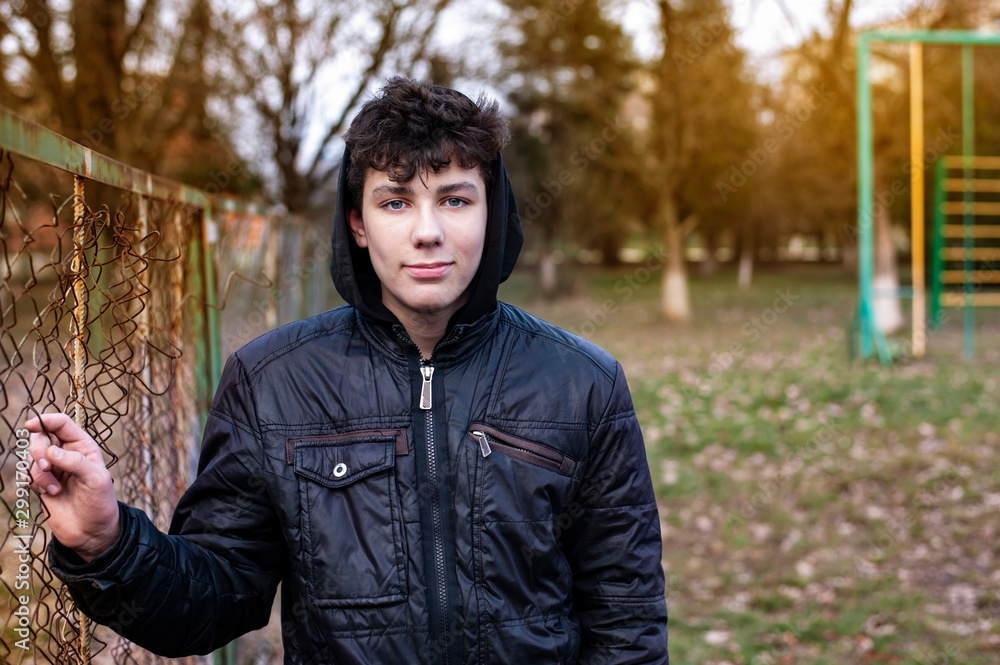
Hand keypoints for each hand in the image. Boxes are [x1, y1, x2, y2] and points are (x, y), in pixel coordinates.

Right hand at [27, 413, 120, 561]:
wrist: (91, 532)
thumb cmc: (100, 503)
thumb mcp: (96, 480)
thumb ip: (75, 462)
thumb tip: (51, 450)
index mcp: (83, 446)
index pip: (62, 423)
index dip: (46, 420)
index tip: (31, 425)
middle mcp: (67, 454)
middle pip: (41, 437)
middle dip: (39, 450)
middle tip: (47, 466)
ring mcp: (53, 469)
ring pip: (32, 457)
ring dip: (39, 472)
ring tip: (55, 489)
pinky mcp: (42, 483)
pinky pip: (28, 473)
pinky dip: (33, 482)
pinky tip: (49, 493)